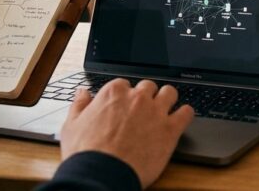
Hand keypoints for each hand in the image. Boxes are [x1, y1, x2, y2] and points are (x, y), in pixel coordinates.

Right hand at [59, 79, 193, 187]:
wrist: (102, 174)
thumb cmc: (86, 153)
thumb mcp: (71, 125)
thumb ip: (79, 105)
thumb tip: (82, 92)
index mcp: (113, 93)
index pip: (124, 84)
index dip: (125, 96)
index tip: (124, 106)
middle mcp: (137, 98)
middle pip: (148, 86)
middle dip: (146, 96)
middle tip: (143, 110)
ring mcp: (156, 112)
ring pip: (170, 93)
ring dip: (168, 99)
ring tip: (165, 110)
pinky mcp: (170, 129)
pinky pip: (186, 113)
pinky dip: (185, 114)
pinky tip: (181, 118)